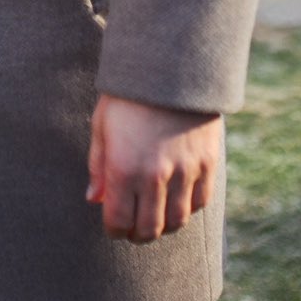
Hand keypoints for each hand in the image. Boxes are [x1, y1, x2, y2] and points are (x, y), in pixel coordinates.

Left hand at [86, 93, 221, 243]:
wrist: (170, 67)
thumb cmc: (128, 96)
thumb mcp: (102, 125)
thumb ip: (98, 166)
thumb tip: (94, 200)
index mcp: (124, 168)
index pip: (119, 222)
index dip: (114, 230)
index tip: (113, 226)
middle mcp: (155, 175)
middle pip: (149, 229)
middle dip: (137, 234)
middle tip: (133, 227)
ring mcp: (184, 171)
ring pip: (176, 221)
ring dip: (163, 225)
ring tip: (155, 215)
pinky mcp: (206, 163)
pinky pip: (200, 202)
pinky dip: (187, 209)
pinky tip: (176, 200)